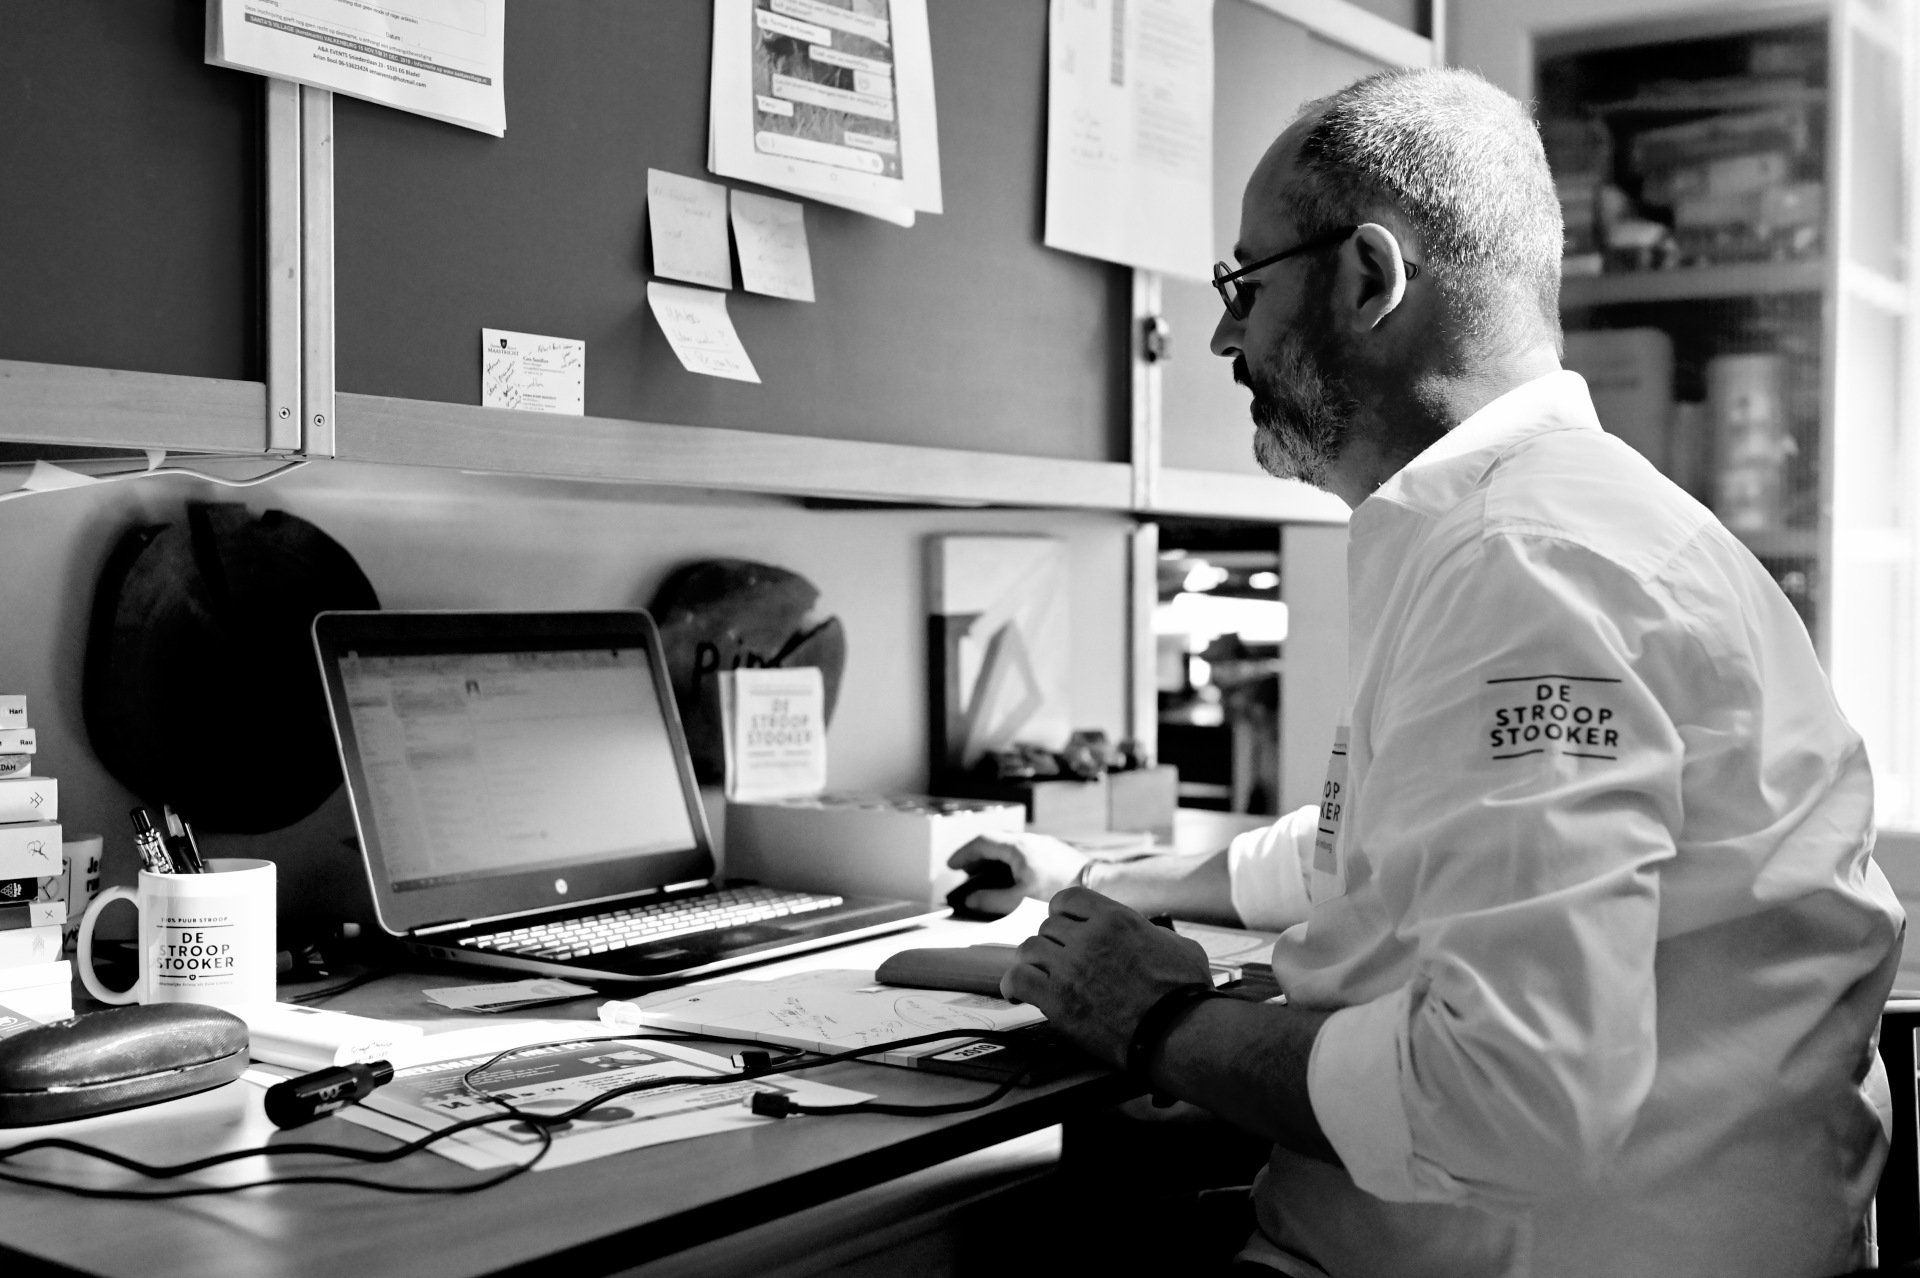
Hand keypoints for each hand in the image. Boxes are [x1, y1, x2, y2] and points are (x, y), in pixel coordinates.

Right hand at [946, 831, 1089, 915]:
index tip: (951, 866)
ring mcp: (1043, 844)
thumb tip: (971, 900)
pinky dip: (1009, 861)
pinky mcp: (1054, 852)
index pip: (981, 841)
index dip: (963, 854)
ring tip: (985, 876)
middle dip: (976, 856)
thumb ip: (991, 900)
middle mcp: (1030, 840)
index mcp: (1018, 847)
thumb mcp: (1020, 900)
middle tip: (965, 872)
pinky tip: (1012, 878)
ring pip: (1009, 846)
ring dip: (993, 858)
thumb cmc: (1060, 891)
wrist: (1099, 885)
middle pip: (994, 841)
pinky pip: (1023, 851)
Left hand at [1001, 887, 1213, 1069]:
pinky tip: (1017, 993)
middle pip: (1047, 926)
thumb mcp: (1181, 947)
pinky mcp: (1057, 1000)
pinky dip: (1013, 986)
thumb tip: (1147, 936)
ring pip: (1028, 949)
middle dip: (1052, 943)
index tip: (1064, 926)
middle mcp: (1088, 938)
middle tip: (1057, 961)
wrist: (1177, 1033)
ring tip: (1038, 976)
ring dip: (1033, 962)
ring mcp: (1070, 967)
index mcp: (1116, 919)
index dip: (1062, 912)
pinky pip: (1016, 980)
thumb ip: (1154, 934)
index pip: (1069, 898)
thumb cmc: (1186, 995)